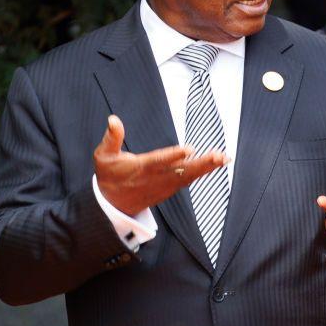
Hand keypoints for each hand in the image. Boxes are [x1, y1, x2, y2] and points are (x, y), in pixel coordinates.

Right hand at [94, 115, 226, 215]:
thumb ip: (111, 138)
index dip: (173, 156)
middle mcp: (156, 178)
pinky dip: (203, 172)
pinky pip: (189, 180)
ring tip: (223, 158)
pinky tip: (216, 164)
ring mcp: (164, 185)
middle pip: (181, 171)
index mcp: (141, 168)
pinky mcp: (170, 189)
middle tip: (218, 156)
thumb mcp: (102, 157)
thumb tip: (113, 119)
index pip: (159, 161)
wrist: (112, 205)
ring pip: (188, 176)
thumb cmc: (109, 176)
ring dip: (207, 167)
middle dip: (201, 164)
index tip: (189, 149)